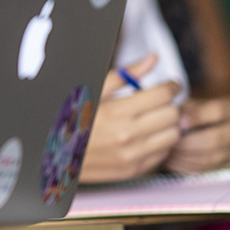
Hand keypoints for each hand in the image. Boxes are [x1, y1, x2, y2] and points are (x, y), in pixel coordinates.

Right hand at [81, 55, 181, 182]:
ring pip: (174, 135)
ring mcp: (132, 156)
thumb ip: (126, 75)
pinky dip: (160, 142)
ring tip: (155, 118)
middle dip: (170, 104)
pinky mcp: (133, 170)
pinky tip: (146, 135)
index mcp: (115, 112)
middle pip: (173, 114)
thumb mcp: (93, 90)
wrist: (55, 155)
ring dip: (168, 124)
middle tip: (160, 101)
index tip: (169, 84)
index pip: (162, 95)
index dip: (170, 86)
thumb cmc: (71, 118)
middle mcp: (127, 136)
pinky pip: (164, 154)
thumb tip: (152, 59)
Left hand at [166, 96, 229, 173]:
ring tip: (168, 153)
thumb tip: (179, 121)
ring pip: (211, 158)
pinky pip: (208, 171)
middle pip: (217, 138)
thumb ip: (187, 110)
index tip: (179, 123)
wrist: (207, 128)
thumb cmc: (195, 113)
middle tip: (170, 142)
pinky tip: (173, 162)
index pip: (218, 112)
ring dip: (186, 157)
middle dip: (189, 142)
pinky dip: (187, 167)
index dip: (197, 117)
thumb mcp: (193, 105)